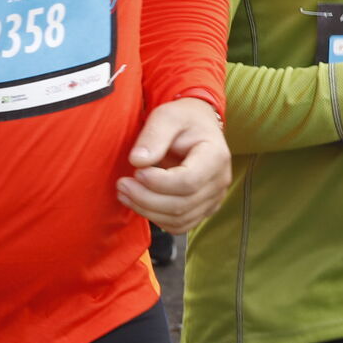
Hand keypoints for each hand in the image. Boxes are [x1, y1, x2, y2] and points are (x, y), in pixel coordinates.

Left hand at [119, 97, 230, 232]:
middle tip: (122, 184)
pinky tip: (140, 203)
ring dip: (147, 211)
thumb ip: (154, 135)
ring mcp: (214, 198)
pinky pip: (180, 225)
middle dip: (146, 199)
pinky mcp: (204, 209)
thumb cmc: (183, 119)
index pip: (188, 182)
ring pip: (179, 220)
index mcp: (216, 157)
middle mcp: (220, 181)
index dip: (158, 183)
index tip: (136, 172)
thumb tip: (138, 161)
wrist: (198, 127)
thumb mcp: (167, 116)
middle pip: (181, 205)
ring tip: (125, 193)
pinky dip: (157, 219)